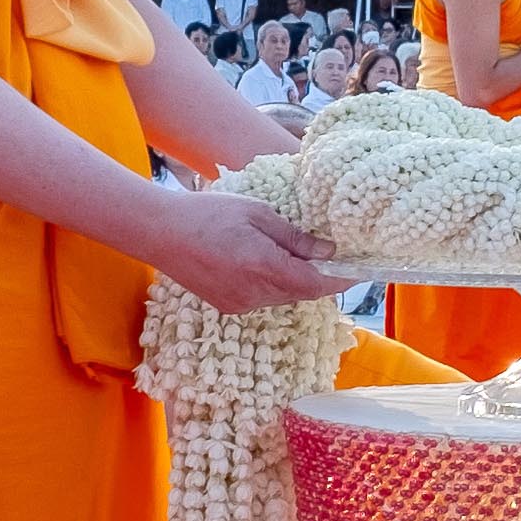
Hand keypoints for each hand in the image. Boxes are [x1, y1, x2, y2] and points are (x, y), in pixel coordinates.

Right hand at [148, 187, 340, 313]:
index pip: (316, 283)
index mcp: (264, 267)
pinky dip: (275, 284)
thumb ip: (294, 237)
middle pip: (303, 292)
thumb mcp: (258, 213)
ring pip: (284, 297)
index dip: (341, 279)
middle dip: (321, 277)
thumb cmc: (208, 213)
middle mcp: (255, 292)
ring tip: (298, 255)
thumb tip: (327, 252)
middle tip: (334, 256)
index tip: (359, 269)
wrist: (161, 232)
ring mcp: (241, 303)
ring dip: (297, 280)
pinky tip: (266, 262)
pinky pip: (264, 298)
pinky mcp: (229, 306)